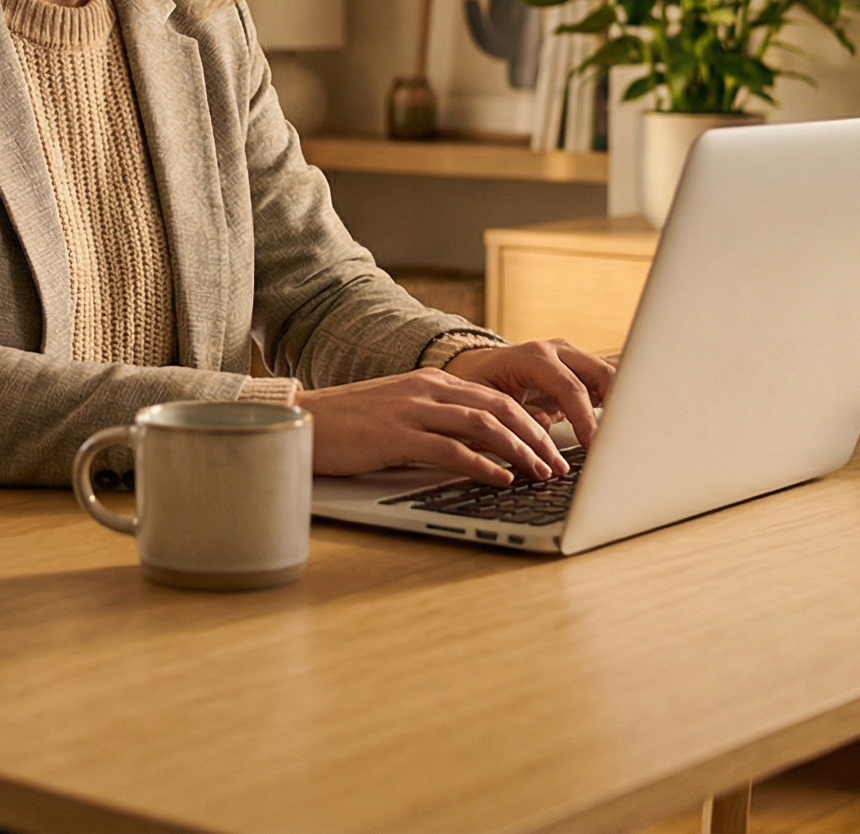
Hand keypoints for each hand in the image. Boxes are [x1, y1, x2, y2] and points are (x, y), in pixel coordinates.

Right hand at [299, 368, 567, 484]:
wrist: (302, 419)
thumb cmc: (347, 424)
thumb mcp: (399, 413)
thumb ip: (436, 421)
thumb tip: (477, 448)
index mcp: (431, 381)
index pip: (495, 397)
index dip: (530, 421)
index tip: (551, 446)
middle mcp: (427, 389)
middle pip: (499, 407)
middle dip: (535, 436)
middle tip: (557, 463)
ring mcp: (412, 410)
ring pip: (483, 425)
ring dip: (519, 451)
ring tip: (539, 473)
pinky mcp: (397, 436)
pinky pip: (451, 450)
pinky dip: (482, 465)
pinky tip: (500, 479)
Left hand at [441, 338, 614, 454]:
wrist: (475, 367)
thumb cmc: (477, 383)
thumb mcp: (487, 403)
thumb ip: (515, 418)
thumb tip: (542, 431)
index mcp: (533, 357)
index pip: (570, 387)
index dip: (584, 418)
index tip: (593, 444)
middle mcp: (556, 351)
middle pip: (601, 372)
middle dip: (615, 404)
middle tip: (619, 438)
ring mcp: (570, 357)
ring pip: (609, 374)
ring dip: (619, 402)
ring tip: (623, 434)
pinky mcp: (578, 370)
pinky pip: (604, 382)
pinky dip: (613, 401)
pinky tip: (617, 424)